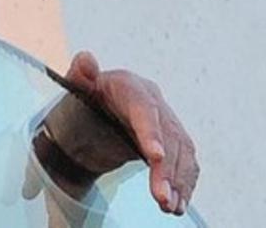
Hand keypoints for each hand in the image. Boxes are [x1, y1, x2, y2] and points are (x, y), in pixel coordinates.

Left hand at [57, 51, 198, 214]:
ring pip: (181, 153)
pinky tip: (178, 203)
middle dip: (167, 170)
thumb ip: (81, 75)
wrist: (103, 106)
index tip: (156, 157)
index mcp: (132, 87)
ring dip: (178, 181)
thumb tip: (85, 59)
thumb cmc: (90, 95)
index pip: (144, 110)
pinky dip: (185, 183)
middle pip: (168, 137)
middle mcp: (156, 104)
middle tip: (162, 198)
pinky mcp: (174, 140)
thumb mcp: (79, 85)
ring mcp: (168, 122)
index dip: (151, 133)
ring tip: (170, 206)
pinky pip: (186, 162)